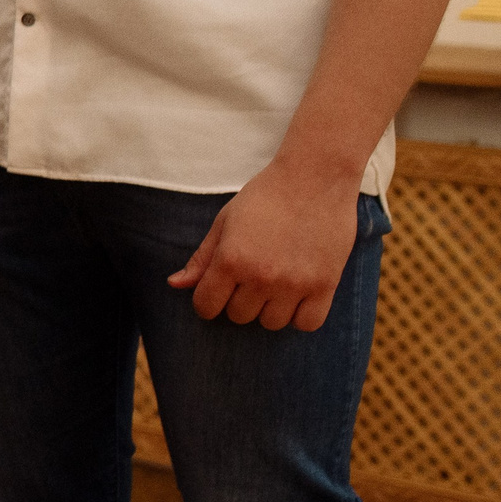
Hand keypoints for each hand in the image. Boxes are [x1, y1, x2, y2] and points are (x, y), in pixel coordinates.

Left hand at [169, 157, 359, 329]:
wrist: (314, 178)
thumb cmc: (264, 197)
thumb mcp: (225, 222)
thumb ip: (202, 258)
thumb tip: (175, 285)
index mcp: (230, 259)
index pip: (206, 306)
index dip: (207, 301)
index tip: (217, 290)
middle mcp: (261, 276)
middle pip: (239, 316)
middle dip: (238, 300)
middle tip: (251, 276)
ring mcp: (294, 284)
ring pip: (271, 323)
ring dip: (269, 308)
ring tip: (275, 283)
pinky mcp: (325, 285)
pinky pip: (307, 324)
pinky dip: (300, 316)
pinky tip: (297, 295)